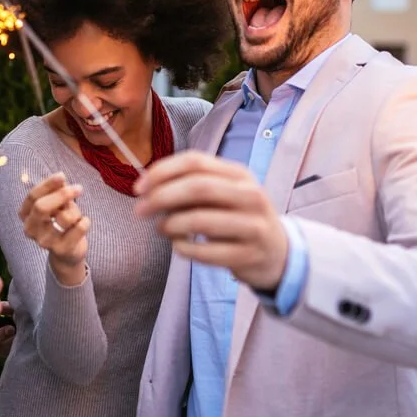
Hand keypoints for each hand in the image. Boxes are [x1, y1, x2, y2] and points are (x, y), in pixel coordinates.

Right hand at [19, 173, 89, 286]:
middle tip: (78, 188)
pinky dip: (85, 222)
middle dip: (62, 195)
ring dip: (76, 211)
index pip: (32, 196)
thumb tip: (61, 179)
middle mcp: (30, 229)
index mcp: (26, 215)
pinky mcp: (61, 250)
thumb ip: (56, 190)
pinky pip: (79, 228)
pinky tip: (84, 223)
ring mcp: (44, 242)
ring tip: (77, 215)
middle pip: (41, 207)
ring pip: (64, 218)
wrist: (67, 253)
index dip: (47, 184)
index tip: (62, 176)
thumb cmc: (60, 222)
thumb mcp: (57, 204)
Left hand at [134, 151, 288, 290]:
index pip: (195, 161)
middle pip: (197, 187)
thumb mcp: (224, 194)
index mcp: (239, 174)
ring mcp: (253, 226)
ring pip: (200, 220)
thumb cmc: (238, 218)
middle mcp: (250, 195)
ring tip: (162, 229)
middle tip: (140, 211)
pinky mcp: (248, 255)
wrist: (278, 252)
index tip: (138, 187)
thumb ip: (191, 186)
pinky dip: (183, 249)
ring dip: (170, 225)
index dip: (162, 171)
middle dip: (161, 197)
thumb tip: (148, 187)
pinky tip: (179, 246)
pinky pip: (205, 252)